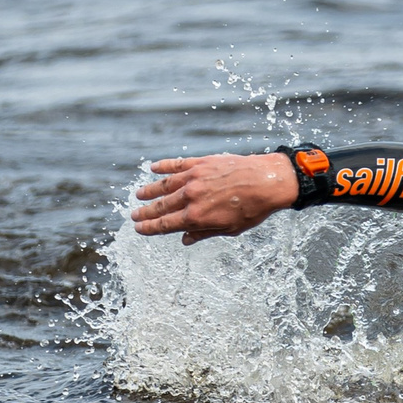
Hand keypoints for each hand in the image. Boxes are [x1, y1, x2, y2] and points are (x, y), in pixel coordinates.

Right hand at [130, 152, 299, 244]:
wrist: (268, 181)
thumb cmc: (253, 209)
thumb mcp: (230, 229)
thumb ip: (204, 233)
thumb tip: (185, 239)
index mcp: (197, 217)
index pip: (165, 225)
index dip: (150, 228)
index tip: (139, 229)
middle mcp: (191, 197)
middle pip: (161, 206)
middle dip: (145, 212)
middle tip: (133, 215)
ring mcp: (194, 178)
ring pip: (164, 185)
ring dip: (149, 190)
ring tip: (139, 194)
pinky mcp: (201, 162)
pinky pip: (177, 164)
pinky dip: (164, 166)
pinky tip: (153, 167)